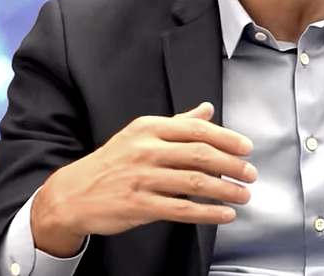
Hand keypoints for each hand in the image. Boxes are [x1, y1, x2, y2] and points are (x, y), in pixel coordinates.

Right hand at [30, 102, 255, 256]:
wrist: (72, 193)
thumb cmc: (112, 162)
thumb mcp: (141, 134)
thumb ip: (177, 122)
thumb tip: (207, 109)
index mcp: (149, 128)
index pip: (196, 129)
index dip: (226, 138)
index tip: (246, 148)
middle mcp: (146, 150)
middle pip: (200, 155)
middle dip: (232, 165)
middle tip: (250, 173)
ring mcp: (142, 178)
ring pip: (194, 182)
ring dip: (225, 190)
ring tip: (243, 195)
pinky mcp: (139, 205)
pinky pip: (181, 209)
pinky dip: (207, 213)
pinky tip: (224, 214)